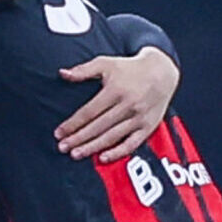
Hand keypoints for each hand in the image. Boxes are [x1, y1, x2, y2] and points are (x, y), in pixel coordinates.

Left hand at [56, 46, 180, 162]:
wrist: (162, 71)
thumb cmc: (130, 68)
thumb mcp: (106, 64)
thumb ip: (84, 70)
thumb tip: (63, 73)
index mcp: (116, 90)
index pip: (89, 112)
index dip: (72, 124)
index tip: (58, 133)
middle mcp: (128, 105)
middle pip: (98, 126)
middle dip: (78, 138)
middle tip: (62, 147)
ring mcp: (139, 117)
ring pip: (112, 136)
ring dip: (92, 147)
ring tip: (76, 154)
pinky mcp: (148, 126)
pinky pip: (132, 143)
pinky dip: (118, 152)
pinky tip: (103, 158)